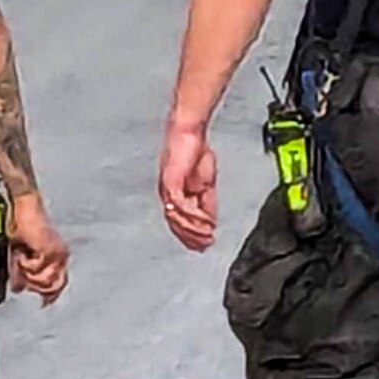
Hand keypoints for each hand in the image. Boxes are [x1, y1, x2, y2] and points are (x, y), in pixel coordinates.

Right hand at [7, 190, 69, 303]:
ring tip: (20, 258)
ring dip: (27, 273)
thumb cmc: (22, 226)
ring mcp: (58, 254)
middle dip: (32, 283)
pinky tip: (22, 253)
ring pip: (42, 281)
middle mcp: (62, 257)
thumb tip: (20, 289)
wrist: (23, 207)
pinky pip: (36, 270)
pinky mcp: (51, 251)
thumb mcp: (20, 254)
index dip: (50, 296)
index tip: (43, 303)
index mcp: (58, 258)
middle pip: (50, 287)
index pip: (59, 285)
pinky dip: (25, 265)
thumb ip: (24, 273)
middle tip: (19, 268)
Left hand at [158, 121, 219, 251]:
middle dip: (191, 238)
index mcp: (175, 195)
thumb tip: (210, 221)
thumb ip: (207, 203)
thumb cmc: (195, 150)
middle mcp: (168, 195)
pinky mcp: (170, 184)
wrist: (189, 132)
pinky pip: (181, 206)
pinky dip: (193, 217)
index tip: (204, 245)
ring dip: (194, 230)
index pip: (180, 221)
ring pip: (178, 218)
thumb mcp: (206, 182)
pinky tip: (204, 222)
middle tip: (205, 246)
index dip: (191, 235)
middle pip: (176, 224)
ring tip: (207, 236)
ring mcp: (167, 190)